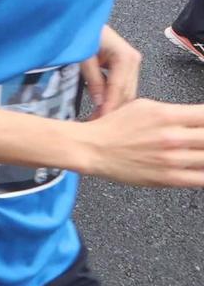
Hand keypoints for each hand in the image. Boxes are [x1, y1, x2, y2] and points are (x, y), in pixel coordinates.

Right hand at [78, 95, 203, 186]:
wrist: (93, 149)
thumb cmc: (114, 127)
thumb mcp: (144, 106)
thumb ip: (174, 111)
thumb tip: (196, 115)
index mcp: (167, 115)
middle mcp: (173, 137)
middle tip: (200, 140)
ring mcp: (172, 159)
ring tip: (198, 151)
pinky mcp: (169, 178)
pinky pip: (201, 179)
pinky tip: (200, 167)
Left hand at [81, 26, 139, 118]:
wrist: (81, 18)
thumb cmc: (81, 32)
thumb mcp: (83, 56)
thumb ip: (92, 79)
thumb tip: (100, 102)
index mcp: (126, 57)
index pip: (119, 89)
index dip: (110, 107)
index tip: (101, 121)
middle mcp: (134, 60)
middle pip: (127, 93)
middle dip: (113, 110)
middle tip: (97, 125)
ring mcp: (132, 63)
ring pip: (126, 92)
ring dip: (113, 106)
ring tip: (97, 120)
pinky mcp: (126, 66)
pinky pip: (121, 87)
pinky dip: (112, 97)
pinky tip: (102, 108)